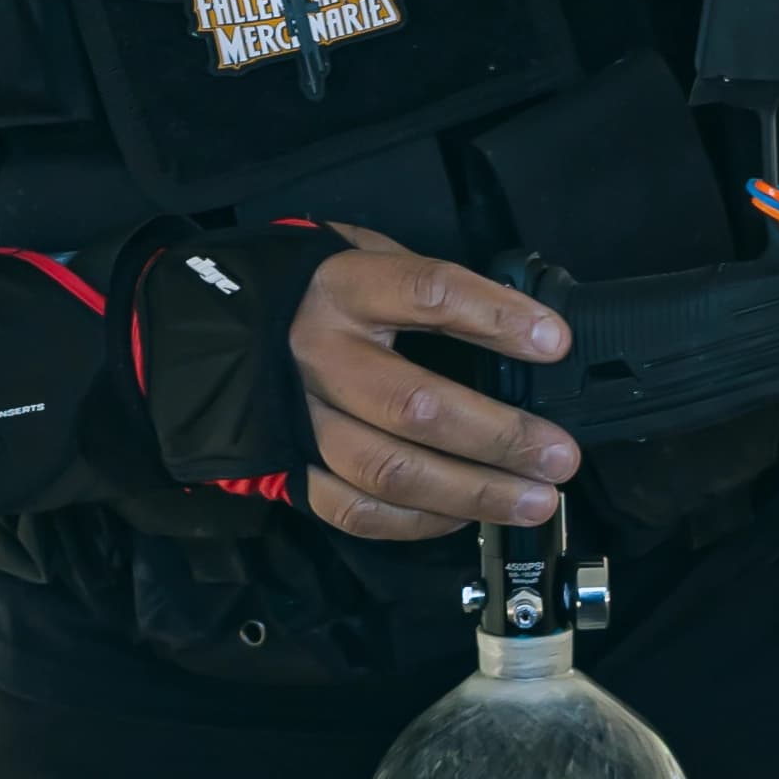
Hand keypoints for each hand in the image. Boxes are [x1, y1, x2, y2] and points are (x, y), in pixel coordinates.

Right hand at [292, 233, 578, 544]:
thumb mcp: (372, 257)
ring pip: (390, 470)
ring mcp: (301, 419)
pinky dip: (419, 521)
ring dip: (473, 493)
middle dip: (499, 437)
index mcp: (344, 287)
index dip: (495, 317)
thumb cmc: (325, 294)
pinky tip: (465, 514)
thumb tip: (532, 334)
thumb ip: (436, 290)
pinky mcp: (290, 469)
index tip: (554, 343)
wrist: (220, 328)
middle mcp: (318, 354)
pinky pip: (357, 511)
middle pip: (414, 405)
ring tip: (534, 500)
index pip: (427, 292)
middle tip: (559, 456)